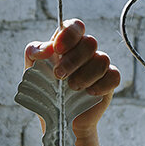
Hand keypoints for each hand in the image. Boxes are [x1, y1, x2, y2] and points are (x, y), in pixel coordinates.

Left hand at [24, 19, 120, 135]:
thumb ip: (34, 53)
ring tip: (71, 88)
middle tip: (59, 76)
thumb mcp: (31, 70)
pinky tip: (88, 93)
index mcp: (67, 44)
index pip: (74, 26)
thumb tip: (47, 48)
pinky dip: (100, 85)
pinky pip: (113, 76)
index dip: (68, 35)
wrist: (58, 118)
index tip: (57, 50)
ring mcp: (98, 66)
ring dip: (85, 75)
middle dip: (73, 60)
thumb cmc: (44, 90)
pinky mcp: (108, 82)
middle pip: (90, 42)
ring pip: (102, 59)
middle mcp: (85, 52)